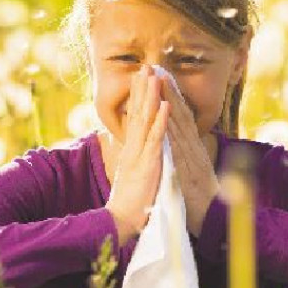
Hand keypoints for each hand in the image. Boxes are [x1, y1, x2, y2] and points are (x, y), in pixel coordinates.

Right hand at [106, 65, 169, 242]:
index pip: (135, 117)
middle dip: (142, 88)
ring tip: (153, 76)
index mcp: (132, 149)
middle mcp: (133, 147)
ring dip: (150, 96)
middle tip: (145, 66)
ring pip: (145, 120)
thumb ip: (134, 158)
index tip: (141, 77)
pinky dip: (161, 121)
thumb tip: (134, 147)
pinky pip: (156, 139)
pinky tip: (165, 105)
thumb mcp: (133, 174)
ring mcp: (140, 154)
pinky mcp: (148, 164)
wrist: (122, 221)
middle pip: (137, 112)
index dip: (138, 96)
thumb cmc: (130, 200)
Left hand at [158, 76, 219, 236]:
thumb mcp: (192, 171)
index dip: (171, 96)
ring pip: (179, 127)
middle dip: (169, 91)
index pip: (180, 117)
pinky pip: (179, 150)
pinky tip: (166, 117)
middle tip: (158, 69)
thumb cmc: (201, 198)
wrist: (214, 220)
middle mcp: (194, 149)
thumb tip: (179, 142)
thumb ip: (186, 155)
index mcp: (192, 148)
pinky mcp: (190, 172)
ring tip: (160, 83)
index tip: (161, 77)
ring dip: (170, 104)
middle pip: (180, 115)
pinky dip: (173, 133)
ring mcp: (193, 158)